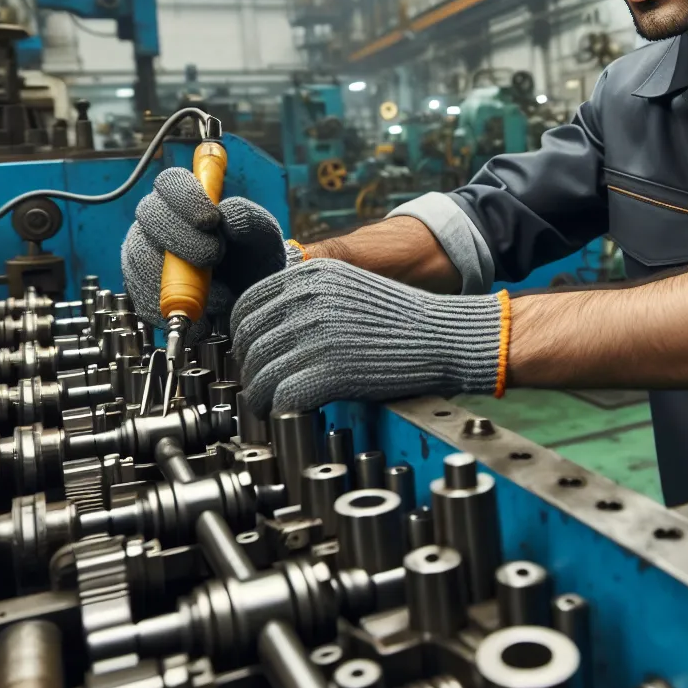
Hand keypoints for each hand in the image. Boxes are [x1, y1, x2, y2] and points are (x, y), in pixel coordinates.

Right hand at [122, 168, 291, 340]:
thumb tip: (228, 214)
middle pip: (150, 214)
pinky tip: (202, 307)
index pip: (170, 182)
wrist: (250, 301)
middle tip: (214, 256)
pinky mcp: (139, 287)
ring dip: (180, 275)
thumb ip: (251, 220)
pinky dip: (174, 303)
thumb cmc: (253, 260)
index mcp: (187, 200)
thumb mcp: (264, 239)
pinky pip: (142, 293)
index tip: (210, 220)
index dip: (186, 197)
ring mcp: (143, 253)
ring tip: (216, 289)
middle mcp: (158, 222)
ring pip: (141, 255)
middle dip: (183, 237)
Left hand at [230, 258, 505, 417]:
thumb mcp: (349, 289)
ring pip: (258, 373)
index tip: (251, 355)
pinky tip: (289, 413)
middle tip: (260, 386)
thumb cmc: (399, 321)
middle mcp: (308, 299)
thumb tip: (265, 331)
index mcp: (310, 274)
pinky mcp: (330, 371)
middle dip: (248, 370)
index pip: (246, 306)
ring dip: (259, 395)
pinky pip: (282, 396)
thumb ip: (307, 299)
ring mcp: (317, 334)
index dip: (242, 337)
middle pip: (247, 342)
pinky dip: (279, 409)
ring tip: (270, 405)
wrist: (445, 337)